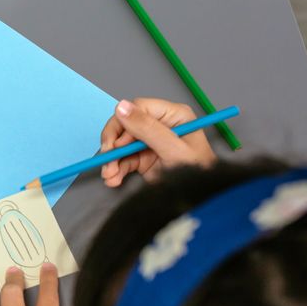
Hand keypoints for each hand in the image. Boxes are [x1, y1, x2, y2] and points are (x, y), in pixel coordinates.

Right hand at [100, 98, 216, 186]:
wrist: (199, 198)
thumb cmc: (197, 173)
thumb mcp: (173, 150)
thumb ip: (148, 128)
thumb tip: (121, 107)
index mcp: (173, 115)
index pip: (138, 108)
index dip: (123, 124)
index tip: (116, 144)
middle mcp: (159, 125)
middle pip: (125, 125)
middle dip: (113, 145)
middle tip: (107, 161)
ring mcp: (149, 141)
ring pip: (120, 144)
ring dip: (112, 160)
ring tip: (110, 176)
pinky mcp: (142, 157)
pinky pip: (123, 159)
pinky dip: (115, 169)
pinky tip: (113, 179)